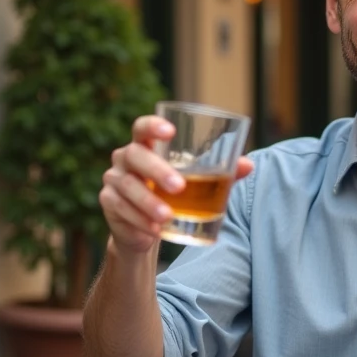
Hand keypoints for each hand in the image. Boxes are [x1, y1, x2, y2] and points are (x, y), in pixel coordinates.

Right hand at [100, 115, 253, 254]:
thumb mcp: (197, 183)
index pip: (142, 127)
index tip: (170, 131)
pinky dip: (138, 220)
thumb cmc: (173, 195)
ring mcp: (113, 180)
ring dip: (148, 202)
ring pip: (127, 186)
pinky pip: (120, 209)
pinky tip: (154, 230)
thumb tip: (248, 165)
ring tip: (168, 216)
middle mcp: (125, 158)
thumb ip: (221, 173)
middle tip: (179, 187)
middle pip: (135, 156)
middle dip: (157, 170)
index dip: (153, 126)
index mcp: (146, 145)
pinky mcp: (109, 203)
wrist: (145, 228)